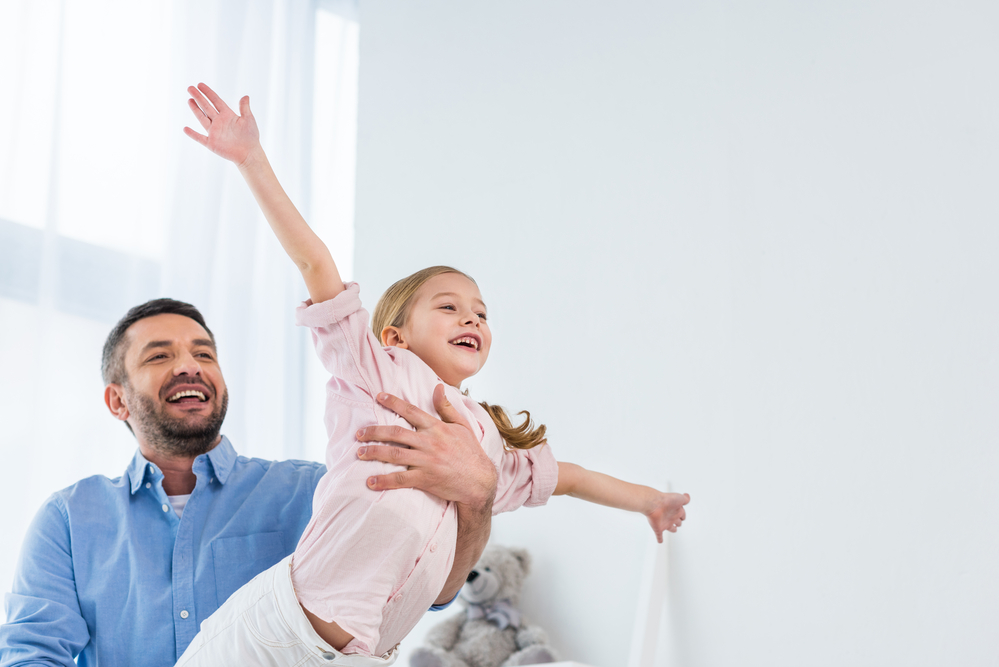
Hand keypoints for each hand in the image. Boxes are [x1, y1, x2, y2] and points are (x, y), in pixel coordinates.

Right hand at [183, 83, 260, 165]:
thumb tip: (245, 96)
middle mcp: (219, 122)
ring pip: (202, 118)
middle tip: (190, 88)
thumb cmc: (251, 137)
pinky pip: (200, 138)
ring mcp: (214, 132)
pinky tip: (185, 128)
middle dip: (198, 97)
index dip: (208, 93)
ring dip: (195, 110)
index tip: (200, 85)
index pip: (216, 101)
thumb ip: (245, 108)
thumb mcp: (249, 119)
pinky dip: (192, 134)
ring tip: (189, 100)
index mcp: (227, 115)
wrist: (249, 154)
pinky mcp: (212, 143)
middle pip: (206, 107)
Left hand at [355, 385, 496, 511]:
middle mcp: (430, 442)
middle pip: (396, 433)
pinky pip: (400, 479)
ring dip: (374, 453)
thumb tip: (438, 386)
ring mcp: (427, 461)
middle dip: (374, 432)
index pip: (411, 411)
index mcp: (437, 427)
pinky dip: (384, 480)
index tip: (378, 397)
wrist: (480, 481)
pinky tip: (371, 481)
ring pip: (394, 454)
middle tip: (358, 433)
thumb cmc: (471, 452)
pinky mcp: (426, 479)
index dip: (393, 402)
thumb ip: (447, 407)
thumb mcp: (463, 426)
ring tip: (359, 453)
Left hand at [646, 492, 689, 542]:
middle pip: (677, 522)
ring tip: (673, 529)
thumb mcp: (680, 498)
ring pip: (670, 528)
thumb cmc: (667, 500)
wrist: (654, 504)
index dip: (683, 516)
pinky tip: (660, 541)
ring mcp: (664, 522)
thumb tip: (687, 496)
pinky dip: (660, 539)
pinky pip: (659, 535)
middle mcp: (671, 516)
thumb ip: (685, 499)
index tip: (683, 516)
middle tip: (678, 522)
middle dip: (678, 523)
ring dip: (672, 529)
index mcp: (676, 510)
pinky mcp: (658, 528)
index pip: (682, 515)